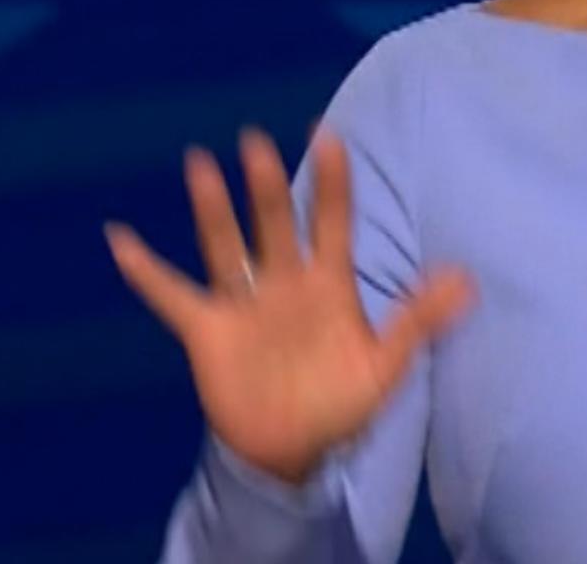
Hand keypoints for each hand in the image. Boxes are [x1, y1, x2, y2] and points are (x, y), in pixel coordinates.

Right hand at [105, 128, 473, 483]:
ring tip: (199, 164)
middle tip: (256, 140)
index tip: (327, 133)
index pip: (333, 222)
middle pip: (276, 224)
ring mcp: (244, 305)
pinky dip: (145, 272)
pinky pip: (172, 296)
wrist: (292, 452)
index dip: (333, 181)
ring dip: (213, 210)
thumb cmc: (340, 403)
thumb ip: (420, 321)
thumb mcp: (385, 367)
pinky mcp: (207, 332)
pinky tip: (120, 238)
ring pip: (226, 246)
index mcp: (329, 286)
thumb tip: (466, 280)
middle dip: (268, 185)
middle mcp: (285, 284)